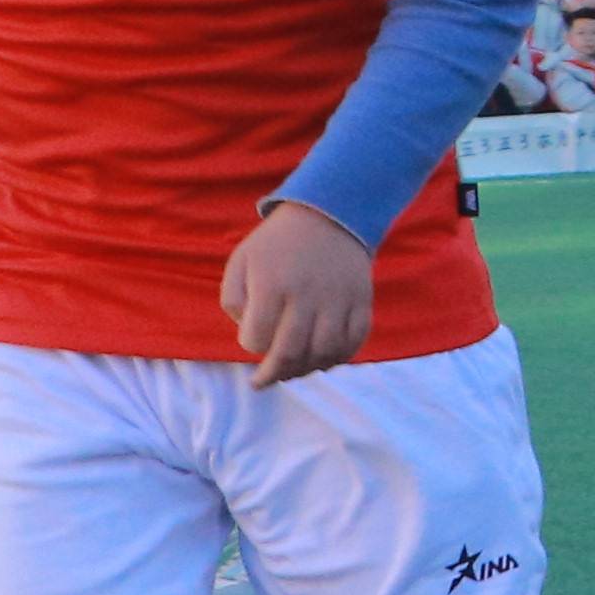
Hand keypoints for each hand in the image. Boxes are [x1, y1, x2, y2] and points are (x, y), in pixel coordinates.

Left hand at [222, 201, 377, 386]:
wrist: (329, 214)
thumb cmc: (276, 244)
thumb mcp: (240, 261)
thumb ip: (233, 301)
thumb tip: (251, 335)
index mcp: (271, 285)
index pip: (255, 338)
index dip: (249, 345)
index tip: (251, 339)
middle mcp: (306, 295)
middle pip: (290, 353)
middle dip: (273, 374)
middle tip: (265, 380)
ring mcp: (338, 299)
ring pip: (323, 353)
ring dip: (306, 369)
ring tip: (293, 370)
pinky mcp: (361, 301)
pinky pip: (354, 341)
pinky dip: (339, 357)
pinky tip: (323, 358)